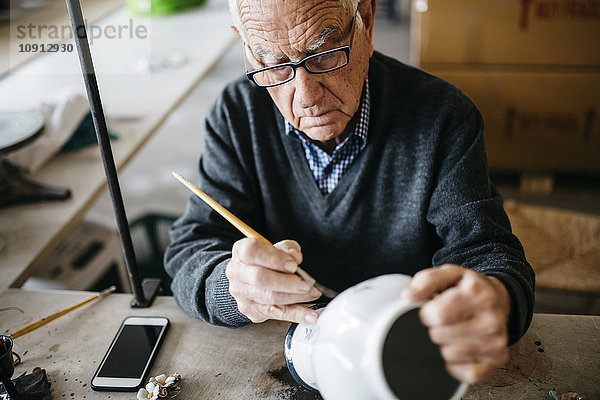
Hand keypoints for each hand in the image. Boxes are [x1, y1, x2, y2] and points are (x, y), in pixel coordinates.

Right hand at [226, 238, 320, 323]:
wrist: (248, 278)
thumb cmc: (263, 260)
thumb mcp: (275, 247)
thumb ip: (287, 248)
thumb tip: (296, 257)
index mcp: (241, 251)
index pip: (252, 252)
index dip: (274, 258)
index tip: (293, 265)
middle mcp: (238, 273)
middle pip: (260, 278)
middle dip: (287, 282)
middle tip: (305, 283)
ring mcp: (243, 294)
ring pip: (270, 297)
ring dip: (296, 296)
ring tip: (312, 293)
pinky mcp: (253, 310)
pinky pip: (277, 314)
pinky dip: (296, 315)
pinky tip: (309, 315)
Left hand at [404, 264, 510, 382]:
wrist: (499, 298)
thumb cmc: (468, 288)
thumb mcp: (448, 274)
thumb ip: (426, 281)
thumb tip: (408, 296)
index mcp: (477, 294)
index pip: (436, 315)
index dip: (426, 313)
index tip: (432, 309)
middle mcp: (491, 319)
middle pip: (439, 336)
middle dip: (434, 328)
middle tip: (445, 319)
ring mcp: (497, 342)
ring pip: (448, 355)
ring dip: (444, 344)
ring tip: (454, 330)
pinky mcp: (498, 360)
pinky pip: (465, 373)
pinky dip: (456, 363)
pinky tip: (461, 346)